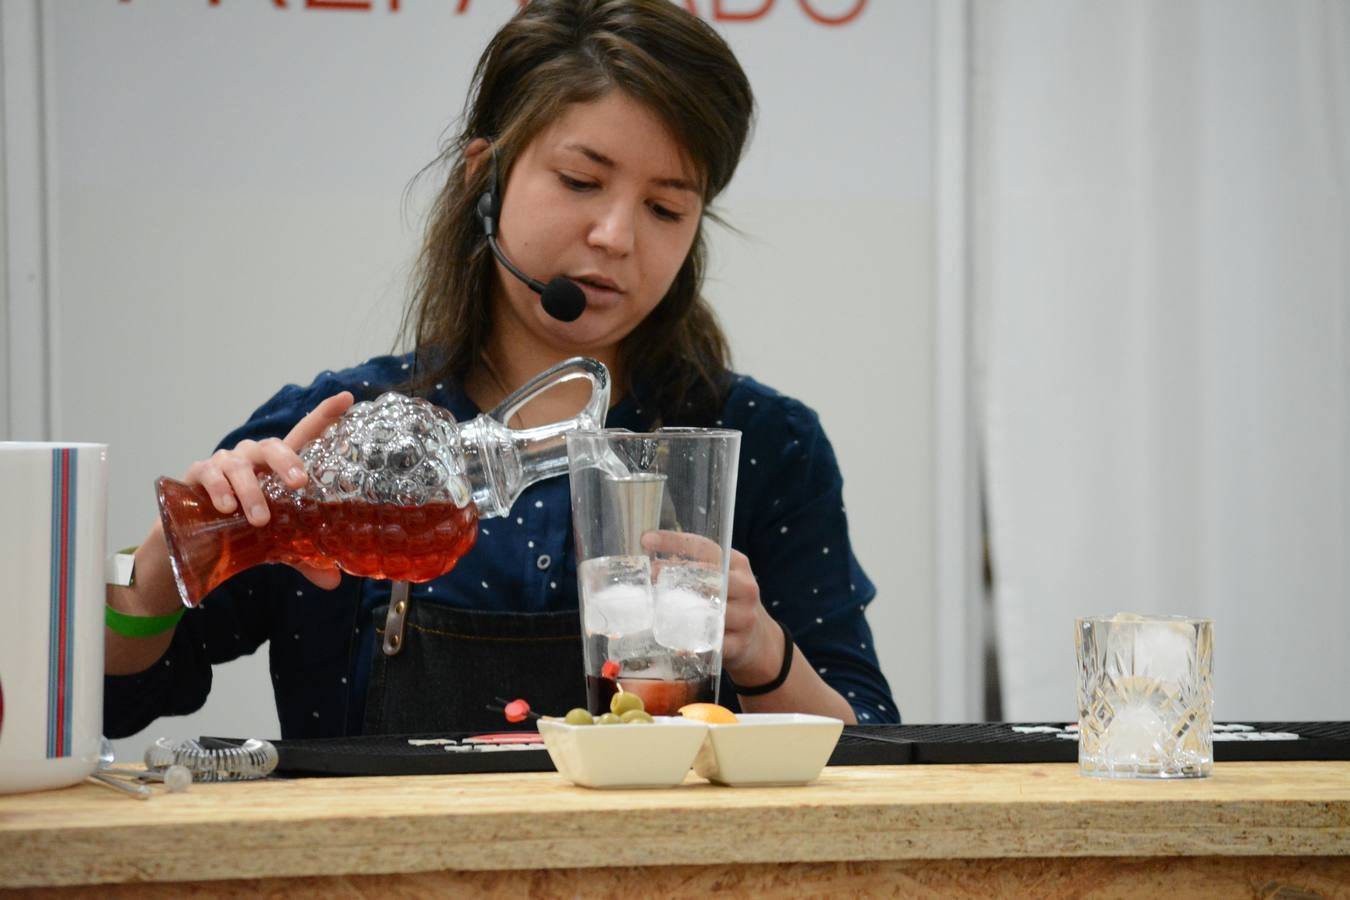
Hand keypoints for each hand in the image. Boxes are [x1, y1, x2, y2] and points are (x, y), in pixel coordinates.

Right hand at [182, 391, 354, 588]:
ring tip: (259, 519)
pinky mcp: (195, 475)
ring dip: (251, 490)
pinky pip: (207, 472)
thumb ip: (302, 559)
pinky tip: (226, 509)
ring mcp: (223, 464)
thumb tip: (333, 583)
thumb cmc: (240, 533)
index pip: (304, 435)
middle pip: (272, 446)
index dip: (325, 415)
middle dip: (287, 461)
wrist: (189, 547)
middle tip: (300, 484)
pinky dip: (219, 489)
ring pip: (239, 464)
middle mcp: (252, 460)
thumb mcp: (274, 547)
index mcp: (277, 470)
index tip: (348, 398)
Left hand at [639, 531, 780, 681]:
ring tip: (655, 610)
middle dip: (674, 575)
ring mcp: (745, 616)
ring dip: (679, 610)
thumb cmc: (731, 603)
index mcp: (737, 565)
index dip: (674, 541)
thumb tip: (653, 566)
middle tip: (649, 576)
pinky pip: (712, 642)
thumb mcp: (720, 579)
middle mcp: (745, 587)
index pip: (705, 548)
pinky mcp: (740, 644)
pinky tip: (673, 642)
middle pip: (708, 576)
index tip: (647, 539)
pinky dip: (690, 642)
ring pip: (710, 610)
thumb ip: (694, 570)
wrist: (761, 640)